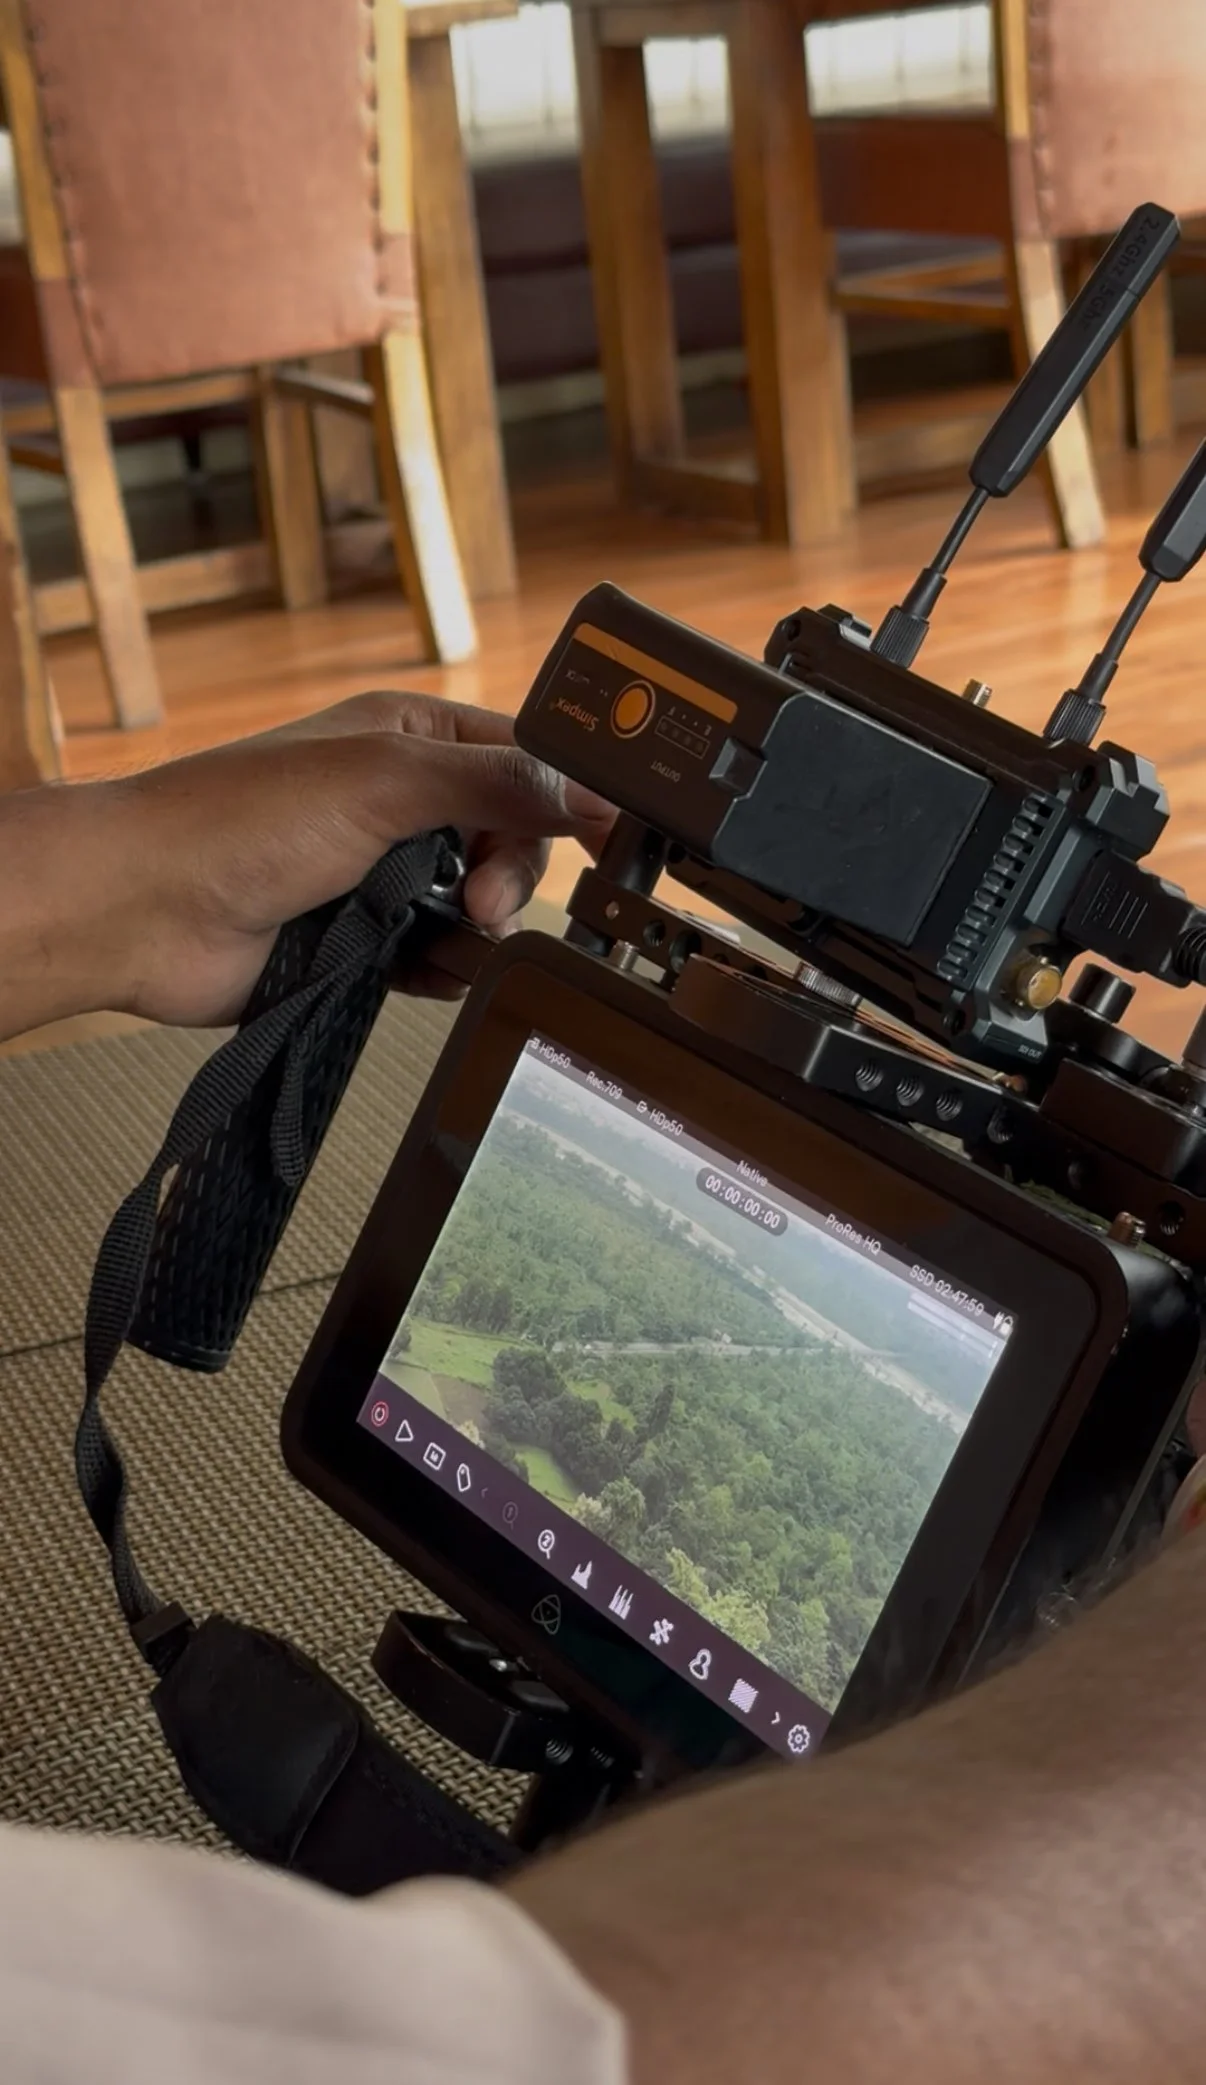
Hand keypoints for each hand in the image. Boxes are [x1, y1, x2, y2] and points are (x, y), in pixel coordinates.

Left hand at [0, 694, 613, 1038]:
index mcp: (412, 737)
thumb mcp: (387, 778)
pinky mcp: (367, 944)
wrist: (148, 911)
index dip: (568, 798)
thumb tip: (594, 791)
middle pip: (516, 843)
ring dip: (480, 933)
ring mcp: (385, 876)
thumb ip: (498, 783)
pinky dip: (446, 974)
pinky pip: (443, 965)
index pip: (526, 759)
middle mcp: (403, 803)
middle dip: (511, 875)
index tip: (607, 838)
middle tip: (478, 899)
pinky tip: (428, 975)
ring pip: (483, 911)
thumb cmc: (237, 820)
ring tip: (450, 938)